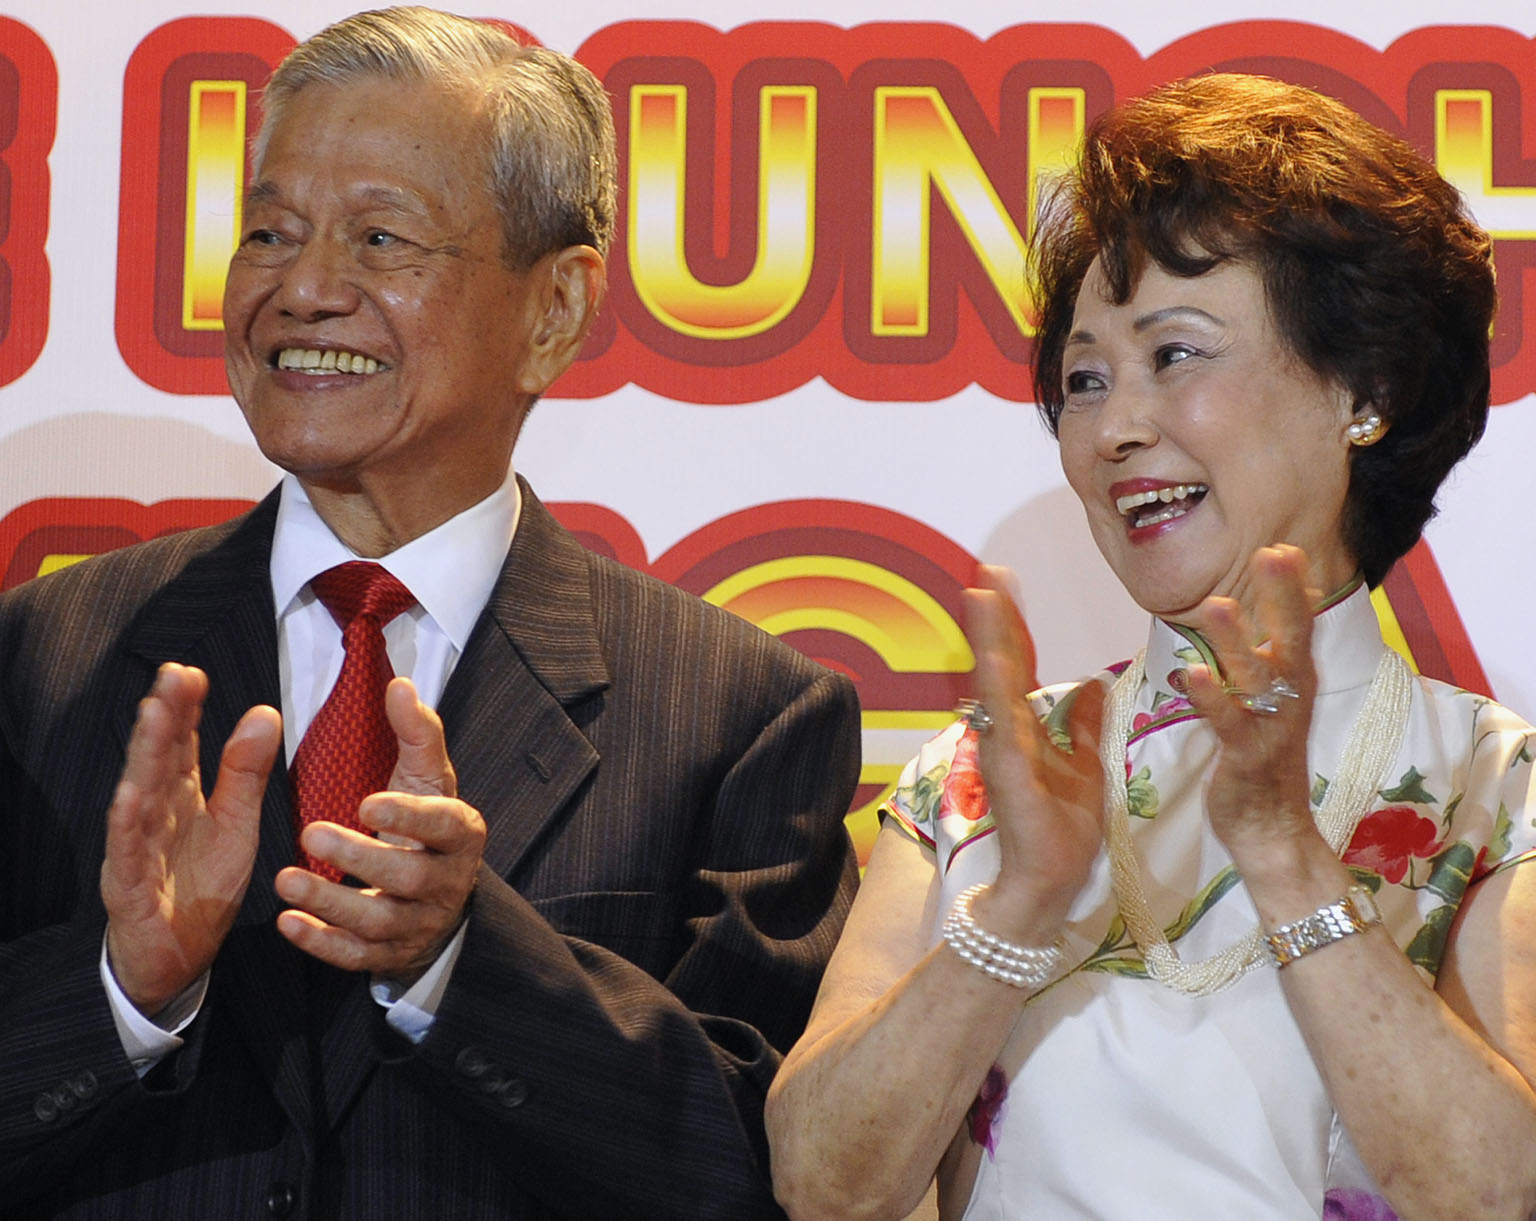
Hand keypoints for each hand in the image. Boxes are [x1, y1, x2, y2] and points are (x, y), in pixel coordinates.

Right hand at [101, 663, 282, 1015]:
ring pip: (138, 796)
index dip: (185, 709)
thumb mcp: (237, 824)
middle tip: (173, 676)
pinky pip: (128, 853)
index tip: (190, 672)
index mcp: (180, 798)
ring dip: (144, 756)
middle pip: (157, 760)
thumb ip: (246, 772)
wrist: (179, 957)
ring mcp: (137, 850)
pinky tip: (129, 796)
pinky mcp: (129, 888)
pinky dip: (127, 826)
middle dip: (164, 717)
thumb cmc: (202, 886)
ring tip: (153, 715)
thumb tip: (264, 712)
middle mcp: (154, 816)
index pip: (180, 745)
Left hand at [274, 678, 485, 982]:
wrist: (439, 896)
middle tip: (310, 833)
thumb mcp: (428, 777)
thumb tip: (399, 685)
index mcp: (461, 835)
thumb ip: (416, 732)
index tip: (366, 802)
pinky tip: (290, 922)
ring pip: (379, 923)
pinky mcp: (389, 955)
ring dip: (331, 902)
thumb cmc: (426, 825)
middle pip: (408, 879)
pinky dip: (322, 943)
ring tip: (285, 879)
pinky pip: (357, 957)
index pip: (443, 826)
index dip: (408, 818)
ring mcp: (418, 924)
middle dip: (360, 859)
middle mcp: (446, 884)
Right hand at [963, 565, 1104, 935]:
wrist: (1048, 884)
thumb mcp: (1085, 768)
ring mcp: (1002, 749)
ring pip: (994, 683)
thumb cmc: (1062, 833)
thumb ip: (1083, 727)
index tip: (1003, 584)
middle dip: (995, 617)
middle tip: (988, 572)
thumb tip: (1091, 684)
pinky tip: (995, 654)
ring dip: (990, 638)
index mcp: (1025, 730)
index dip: (1012, 625)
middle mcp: (1006, 732)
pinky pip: (1002, 719)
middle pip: (1000, 664)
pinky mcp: (1007, 769)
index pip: (1018, 666)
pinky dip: (997, 685)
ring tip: (985, 594)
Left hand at [1184, 545, 1319, 859]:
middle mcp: (1291, 699)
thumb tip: (1248, 613)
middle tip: (1273, 552)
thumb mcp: (1269, 702)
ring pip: (1255, 677)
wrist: (1274, 832)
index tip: (1286, 544)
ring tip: (1217, 603)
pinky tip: (1192, 673)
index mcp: (1295, 682)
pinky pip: (1228, 723)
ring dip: (1237, 641)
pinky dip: (1211, 698)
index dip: (1295, 586)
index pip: (1301, 625)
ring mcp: (1271, 727)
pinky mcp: (1246, 756)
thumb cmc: (1265, 760)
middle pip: (1291, 640)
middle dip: (1283, 597)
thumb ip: (1261, 659)